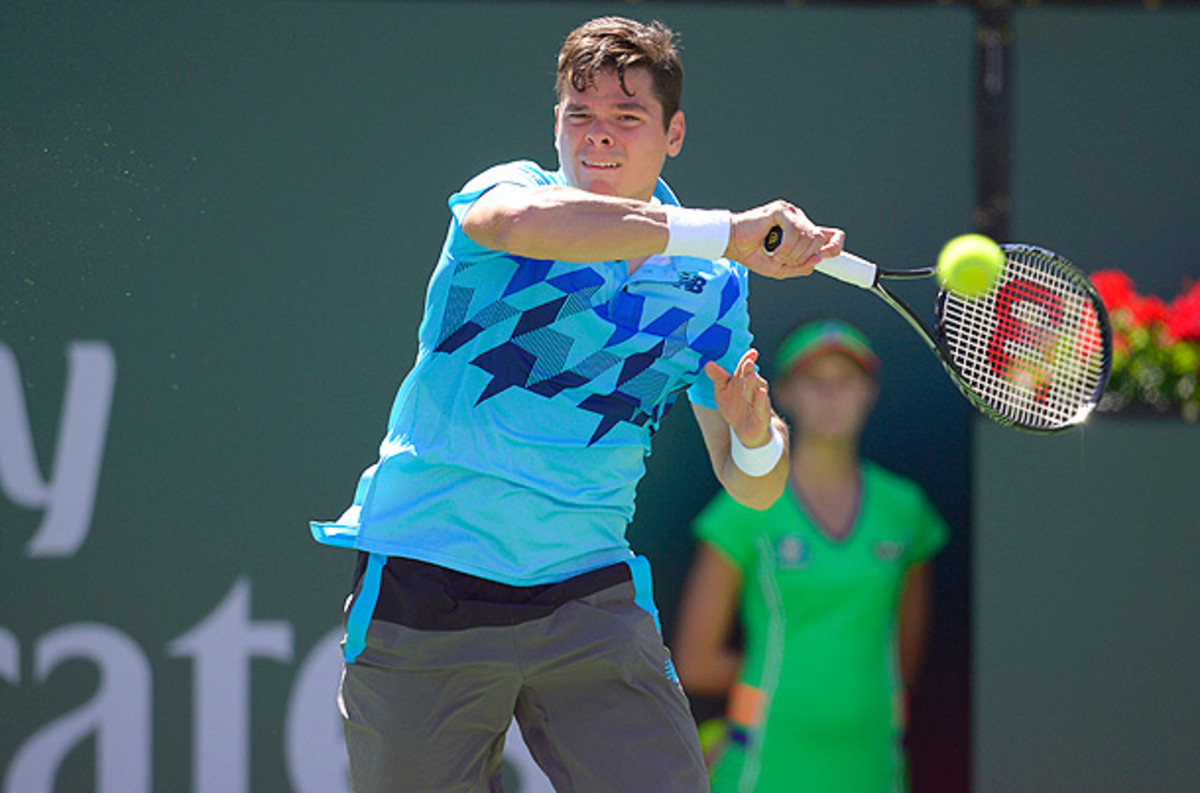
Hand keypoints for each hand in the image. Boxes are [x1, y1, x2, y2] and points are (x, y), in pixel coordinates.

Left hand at [704, 349, 772, 447]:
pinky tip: (760, 393)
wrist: (746, 430)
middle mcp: (753, 388)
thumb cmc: (735, 407)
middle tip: (748, 362)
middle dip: (749, 370)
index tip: (752, 352)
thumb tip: (708, 364)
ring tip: (750, 375)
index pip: (745, 368)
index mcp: (743, 380)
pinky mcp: (762, 415)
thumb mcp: (722, 392)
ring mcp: (759, 401)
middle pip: (752, 377)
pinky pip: (762, 406)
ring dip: (754, 383)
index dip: (748, 359)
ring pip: (758, 390)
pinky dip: (761, 400)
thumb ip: (718, 378)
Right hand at [724, 200, 844, 278]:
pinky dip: (786, 246)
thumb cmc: (752, 253)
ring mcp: (790, 213)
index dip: (835, 244)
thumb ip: (799, 267)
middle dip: (805, 256)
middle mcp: (799, 220)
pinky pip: (795, 230)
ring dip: (794, 253)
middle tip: (786, 261)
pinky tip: (775, 251)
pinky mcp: (781, 210)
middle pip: (819, 239)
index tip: (829, 255)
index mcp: (801, 232)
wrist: (732, 244)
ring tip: (777, 257)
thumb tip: (818, 260)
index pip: (829, 234)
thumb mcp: (779, 268)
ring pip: (808, 236)